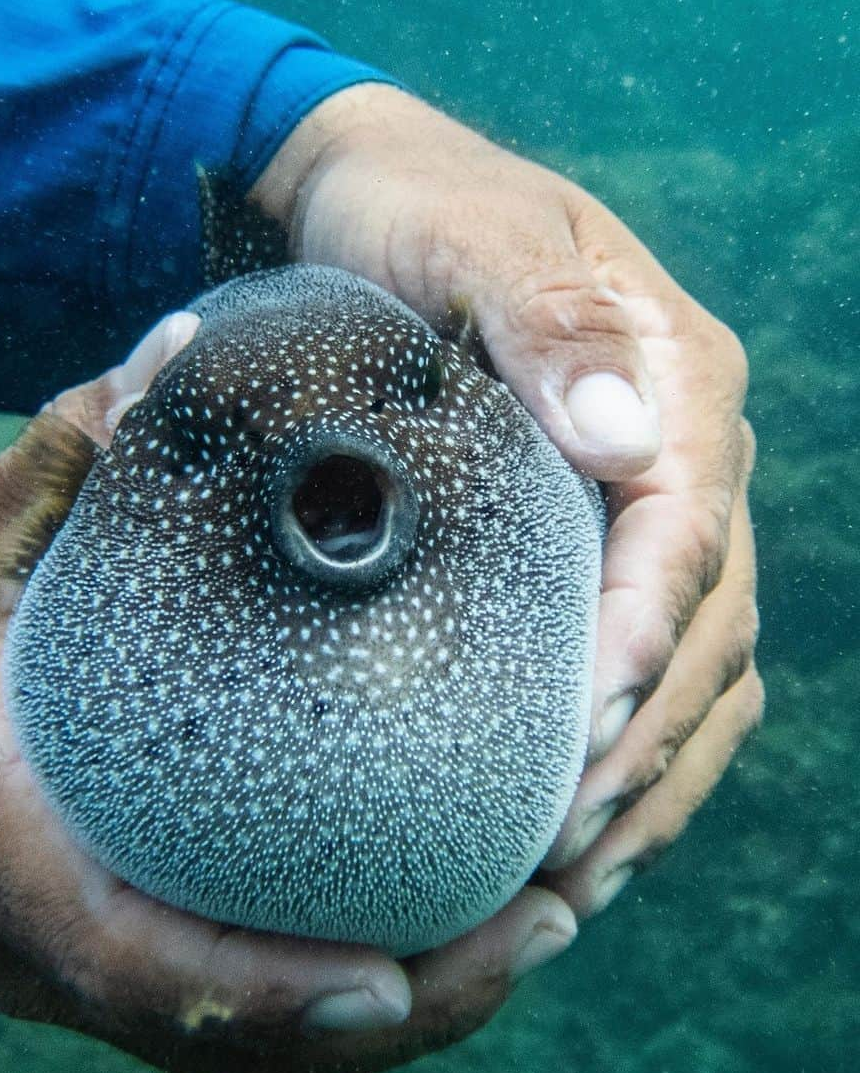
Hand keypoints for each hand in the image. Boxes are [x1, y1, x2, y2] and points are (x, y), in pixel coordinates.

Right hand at [0, 313, 575, 1072]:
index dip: (274, 987)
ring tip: (532, 928)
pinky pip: (244, 1025)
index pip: (148, 959)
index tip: (400, 968)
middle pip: (250, 1038)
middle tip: (549, 913)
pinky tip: (436, 941)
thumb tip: (182, 347)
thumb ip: (59, 460)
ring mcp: (93, 973)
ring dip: (404, 1015)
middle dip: (409, 1005)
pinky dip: (345, 1003)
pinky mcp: (113, 965)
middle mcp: (65, 942)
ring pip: (264, 1050)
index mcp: (16, 852)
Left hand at [253, 83, 763, 919]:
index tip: (583, 737)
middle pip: (708, 620)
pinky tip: (577, 826)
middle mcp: (680, 447)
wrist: (365, 198)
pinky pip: (652, 658)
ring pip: (701, 662)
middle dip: (647, 739)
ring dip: (652, 773)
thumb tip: (624, 439)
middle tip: (561, 844)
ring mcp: (648, 502)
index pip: (686, 532)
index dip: (646, 642)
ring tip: (575, 874)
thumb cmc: (408, 212)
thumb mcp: (465, 239)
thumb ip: (545, 324)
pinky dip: (631, 749)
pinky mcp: (599, 541)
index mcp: (673, 375)